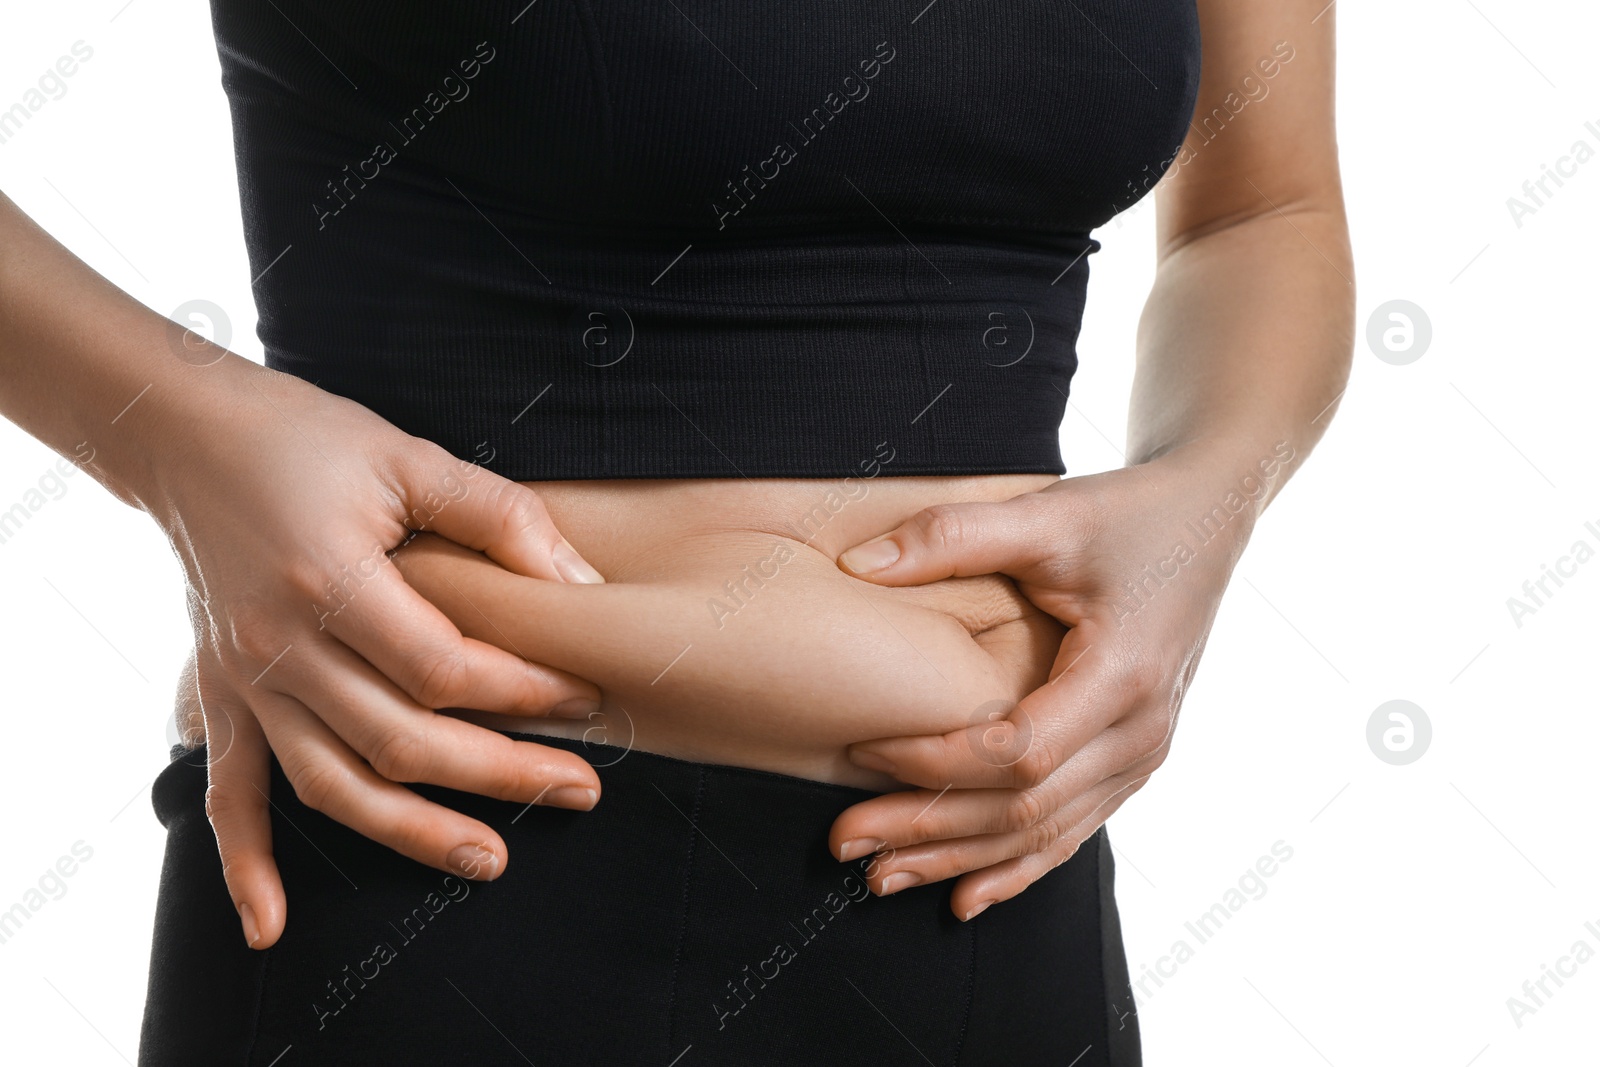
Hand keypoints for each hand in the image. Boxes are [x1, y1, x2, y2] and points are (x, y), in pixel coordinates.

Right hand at [152, 355, 608, 948]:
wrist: (186, 437)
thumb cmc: (307, 438)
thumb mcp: (410, 455)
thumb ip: (499, 517)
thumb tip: (583, 583)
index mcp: (331, 580)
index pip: (443, 668)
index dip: (522, 692)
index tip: (586, 697)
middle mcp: (280, 644)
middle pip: (400, 740)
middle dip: (501, 772)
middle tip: (581, 788)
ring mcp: (244, 679)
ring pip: (333, 784)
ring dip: (413, 832)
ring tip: (494, 859)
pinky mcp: (222, 695)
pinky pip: (229, 793)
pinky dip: (245, 864)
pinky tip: (272, 926)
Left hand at [826, 445, 1278, 918]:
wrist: (1207, 522)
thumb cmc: (1125, 513)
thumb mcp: (1045, 512)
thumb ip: (950, 535)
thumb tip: (853, 563)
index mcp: (1121, 675)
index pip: (1017, 752)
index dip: (935, 762)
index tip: (861, 750)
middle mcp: (1140, 731)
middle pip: (1024, 808)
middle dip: (929, 829)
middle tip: (843, 842)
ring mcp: (1144, 755)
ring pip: (1044, 832)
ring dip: (960, 860)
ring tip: (879, 877)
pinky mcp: (1134, 761)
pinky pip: (1073, 829)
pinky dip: (1016, 867)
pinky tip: (962, 898)